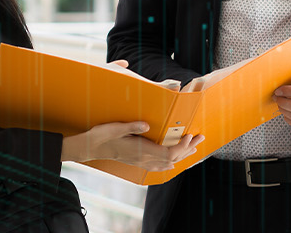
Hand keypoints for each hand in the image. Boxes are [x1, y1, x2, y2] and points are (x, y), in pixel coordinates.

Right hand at [62, 121, 204, 170]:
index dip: (182, 146)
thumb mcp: (115, 128)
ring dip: (182, 155)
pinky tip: (173, 162)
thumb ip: (132, 127)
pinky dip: (170, 163)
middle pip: (172, 158)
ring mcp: (141, 162)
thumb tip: (146, 125)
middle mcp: (143, 159)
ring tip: (193, 148)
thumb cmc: (102, 136)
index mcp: (141, 151)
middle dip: (188, 148)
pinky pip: (159, 166)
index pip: (168, 153)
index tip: (190, 135)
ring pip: (167, 164)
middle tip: (200, 137)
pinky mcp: (138, 162)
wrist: (90, 148)